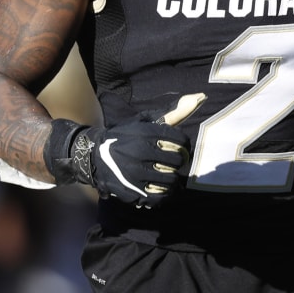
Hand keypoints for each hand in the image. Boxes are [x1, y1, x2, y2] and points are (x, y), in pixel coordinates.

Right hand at [47, 93, 204, 207]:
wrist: (94, 157)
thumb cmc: (125, 137)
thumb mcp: (144, 122)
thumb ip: (172, 114)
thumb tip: (200, 97)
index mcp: (145, 133)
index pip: (180, 141)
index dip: (183, 145)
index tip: (178, 147)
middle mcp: (141, 153)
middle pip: (177, 161)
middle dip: (178, 162)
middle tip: (172, 162)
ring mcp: (136, 174)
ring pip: (171, 181)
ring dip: (173, 179)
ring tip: (167, 175)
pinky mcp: (132, 191)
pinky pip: (160, 197)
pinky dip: (165, 194)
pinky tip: (161, 187)